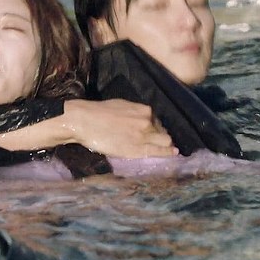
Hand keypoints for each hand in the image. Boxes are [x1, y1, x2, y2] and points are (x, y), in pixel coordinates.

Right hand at [63, 99, 177, 158]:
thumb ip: (135, 112)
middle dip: (161, 137)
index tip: (152, 132)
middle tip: (156, 141)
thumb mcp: (122, 105)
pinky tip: (174, 154)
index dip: (155, 127)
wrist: (85, 121)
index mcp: (144, 110)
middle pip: (163, 132)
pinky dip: (167, 153)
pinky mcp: (138, 150)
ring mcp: (144, 137)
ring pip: (165, 142)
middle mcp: (148, 123)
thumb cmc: (99, 112)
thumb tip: (141, 118)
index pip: (157, 121)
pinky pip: (158, 152)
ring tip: (167, 149)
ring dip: (166, 145)